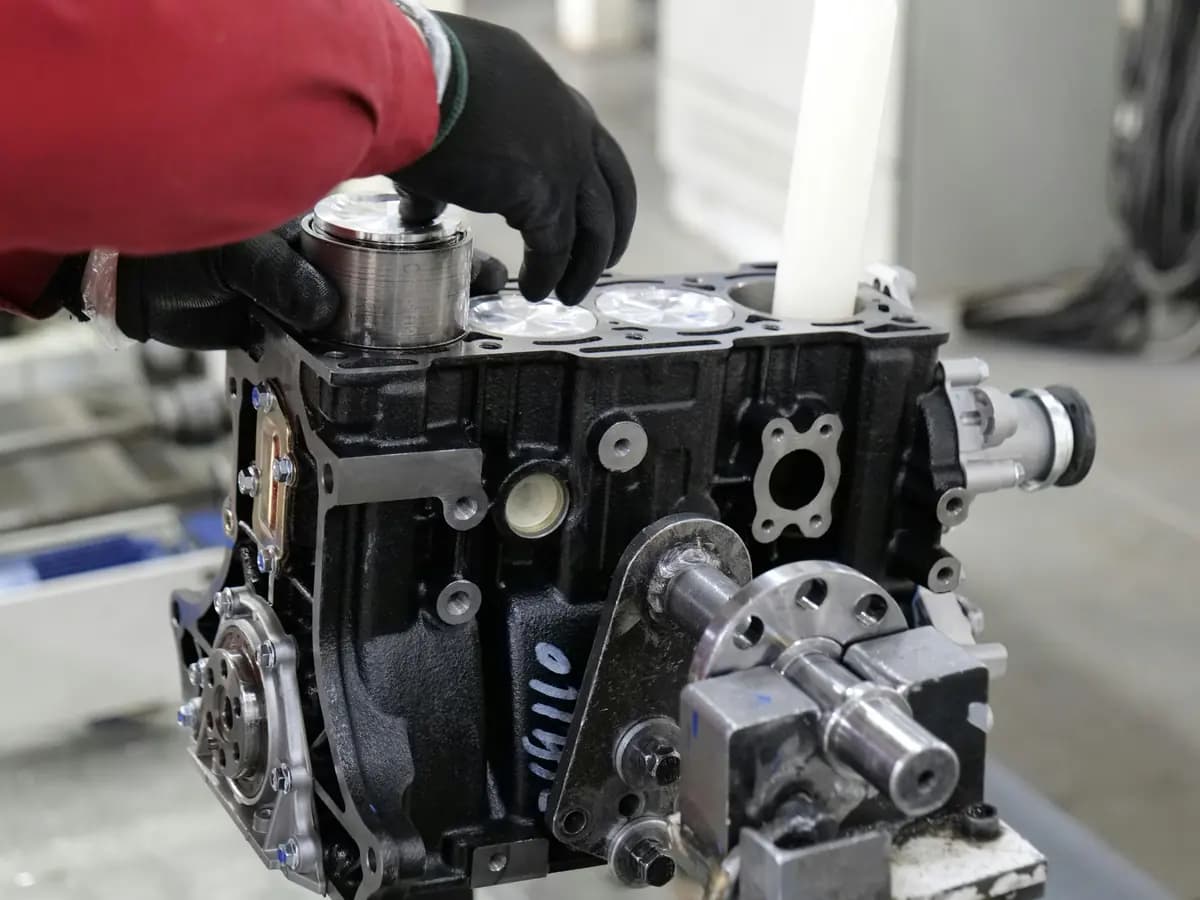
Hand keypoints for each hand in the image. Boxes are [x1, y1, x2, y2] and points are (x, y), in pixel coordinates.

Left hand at [46, 221, 508, 348]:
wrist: (133, 285)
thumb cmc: (177, 242)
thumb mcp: (235, 250)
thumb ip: (279, 278)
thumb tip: (327, 312)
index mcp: (321, 229)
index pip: (399, 237)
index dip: (445, 253)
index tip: (485, 272)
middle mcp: (326, 266)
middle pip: (402, 282)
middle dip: (447, 297)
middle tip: (487, 315)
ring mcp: (312, 304)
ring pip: (377, 324)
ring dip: (412, 339)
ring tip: (456, 354)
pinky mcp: (292, 340)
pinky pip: (337, 357)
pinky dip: (363, 371)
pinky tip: (394, 383)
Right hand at [391, 13, 635, 304]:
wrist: (411, 82)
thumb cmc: (415, 82)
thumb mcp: (449, 109)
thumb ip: (448, 160)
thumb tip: (423, 207)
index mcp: (550, 95)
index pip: (589, 143)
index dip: (591, 182)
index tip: (586, 209)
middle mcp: (570, 123)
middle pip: (612, 187)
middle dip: (611, 229)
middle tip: (603, 259)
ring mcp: (566, 160)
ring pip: (595, 224)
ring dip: (585, 265)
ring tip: (569, 292)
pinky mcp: (547, 197)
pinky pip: (556, 248)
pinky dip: (548, 275)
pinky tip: (537, 291)